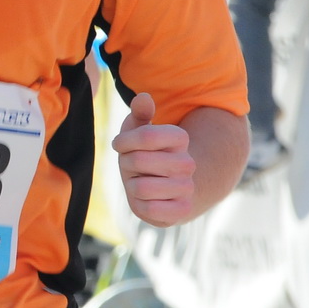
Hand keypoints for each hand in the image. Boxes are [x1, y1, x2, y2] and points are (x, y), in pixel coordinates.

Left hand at [112, 92, 195, 226]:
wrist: (165, 189)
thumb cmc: (145, 155)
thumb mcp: (139, 132)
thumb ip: (140, 113)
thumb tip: (143, 97)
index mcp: (180, 138)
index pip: (145, 136)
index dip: (124, 141)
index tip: (120, 145)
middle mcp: (188, 163)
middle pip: (138, 160)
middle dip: (126, 164)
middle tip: (133, 167)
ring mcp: (187, 188)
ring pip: (140, 187)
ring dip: (132, 186)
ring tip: (142, 182)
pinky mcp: (181, 211)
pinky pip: (148, 209)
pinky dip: (141, 205)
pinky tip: (148, 200)